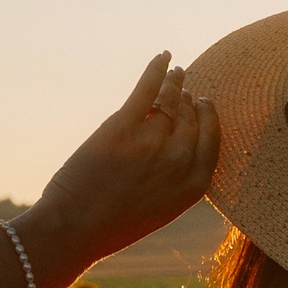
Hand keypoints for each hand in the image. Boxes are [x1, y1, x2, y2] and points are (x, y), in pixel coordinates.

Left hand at [15, 52, 220, 280]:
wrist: (75, 230)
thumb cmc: (113, 225)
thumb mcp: (160, 209)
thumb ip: (176, 178)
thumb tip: (175, 143)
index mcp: (194, 186)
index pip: (211, 140)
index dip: (208, 120)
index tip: (203, 107)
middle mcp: (180, 160)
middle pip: (191, 119)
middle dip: (189, 102)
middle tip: (185, 90)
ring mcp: (154, 141)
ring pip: (171, 101)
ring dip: (175, 83)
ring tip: (177, 73)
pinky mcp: (124, 125)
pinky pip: (147, 88)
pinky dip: (156, 68)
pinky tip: (163, 57)